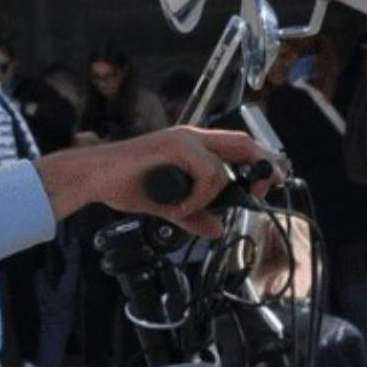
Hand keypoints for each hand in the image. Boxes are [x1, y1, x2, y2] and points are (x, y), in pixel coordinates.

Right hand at [38, 126, 262, 236]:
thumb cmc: (126, 184)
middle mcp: (192, 137)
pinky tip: (176, 206)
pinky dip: (196, 197)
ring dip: (210, 196)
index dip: (260, 162)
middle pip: (243, 144)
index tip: (270, 182)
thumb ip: (195, 216)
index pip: (239, 147)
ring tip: (184, 209)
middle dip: (259, 168)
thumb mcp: (169, 205)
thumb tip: (217, 229)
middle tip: (259, 191)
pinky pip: (204, 174)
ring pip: (221, 167)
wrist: (95, 177)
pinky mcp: (173, 146)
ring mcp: (183, 139)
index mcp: (194, 145)